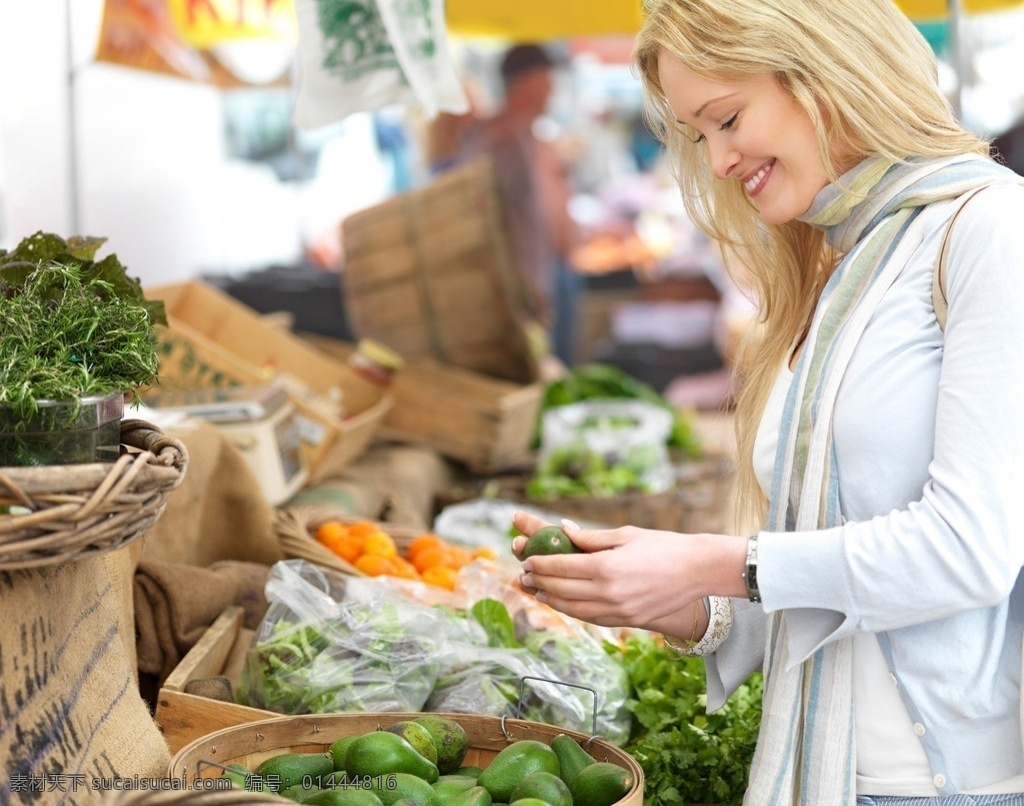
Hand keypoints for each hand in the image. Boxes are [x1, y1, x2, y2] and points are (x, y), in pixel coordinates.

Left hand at [510, 510, 740, 631]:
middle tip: (524, 576)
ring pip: (574, 609)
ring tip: (539, 591)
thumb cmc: (663, 546)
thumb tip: (563, 530)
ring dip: (552, 600)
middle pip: (562, 589)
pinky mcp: (628, 621)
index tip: (527, 560)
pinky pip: (593, 618)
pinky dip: (574, 611)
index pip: (561, 567)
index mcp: (606, 567)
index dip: (540, 564)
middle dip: (540, 582)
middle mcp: (609, 592)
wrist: (698, 570)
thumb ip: (591, 537)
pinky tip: (565, 603)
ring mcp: (619, 610)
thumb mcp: (625, 534)